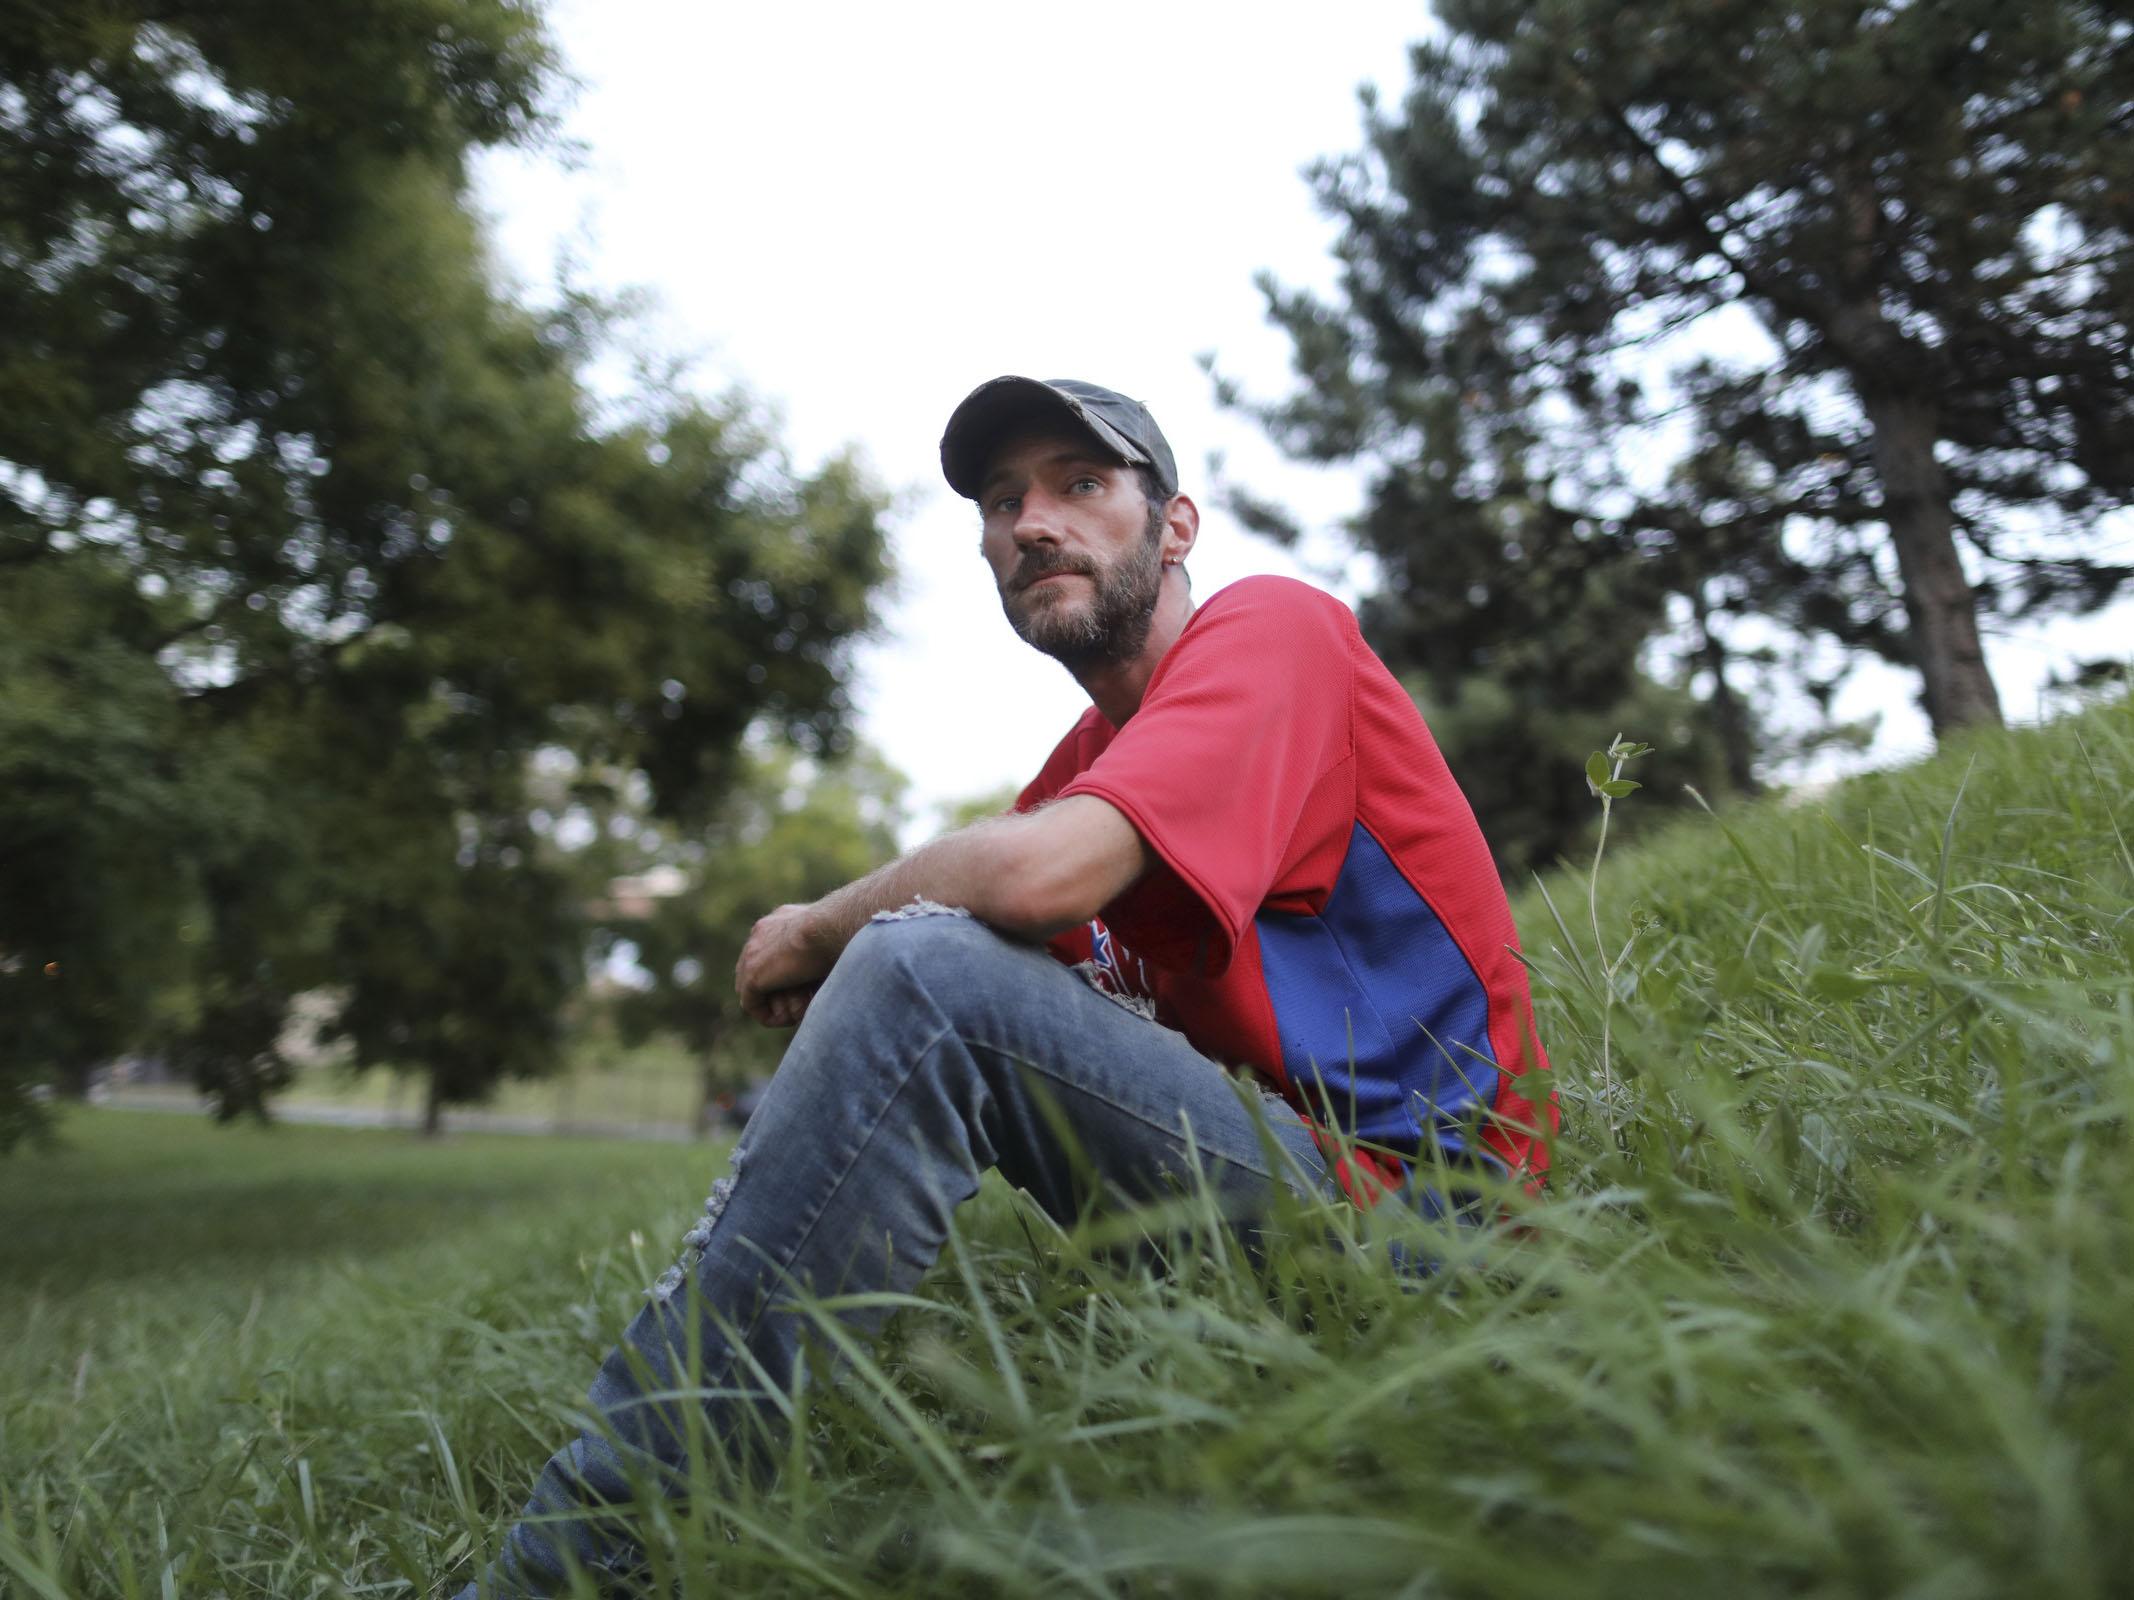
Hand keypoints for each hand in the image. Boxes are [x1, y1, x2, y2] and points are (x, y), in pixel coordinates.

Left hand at [735, 902, 834, 1026]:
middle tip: (803, 1000)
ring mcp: (753, 952)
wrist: (832, 928)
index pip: (771, 948)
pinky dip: (770, 1016)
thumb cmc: (845, 932)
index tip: (807, 986)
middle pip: (758, 969)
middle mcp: (762, 931)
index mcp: (782, 918)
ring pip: (754, 989)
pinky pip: (752, 1004)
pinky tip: (792, 1018)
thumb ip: (819, 954)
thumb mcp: (831, 941)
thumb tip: (825, 975)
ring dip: (776, 1004)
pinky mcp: (753, 974)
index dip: (785, 973)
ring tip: (800, 1011)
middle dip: (776, 990)